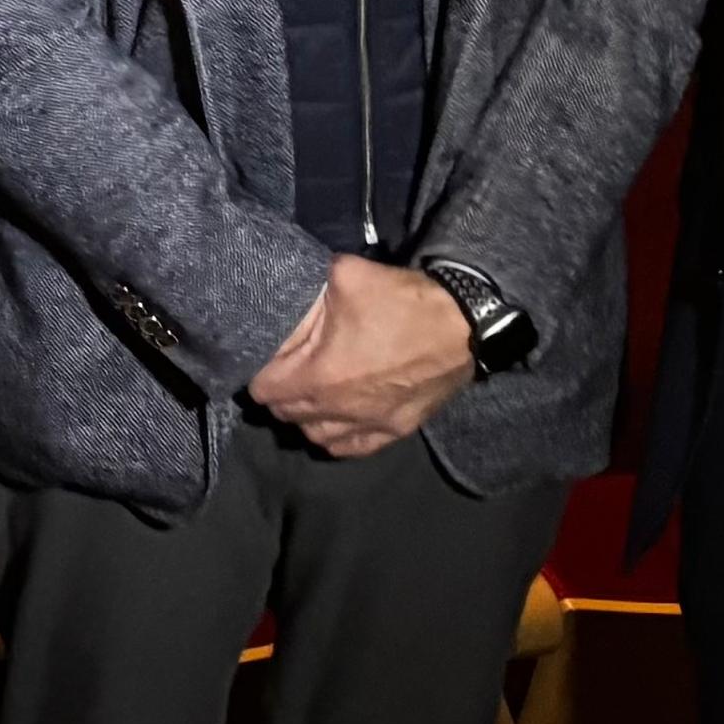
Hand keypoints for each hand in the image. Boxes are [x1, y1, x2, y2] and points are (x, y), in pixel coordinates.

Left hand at [244, 255, 476, 457]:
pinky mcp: (395, 430)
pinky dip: (336, 437)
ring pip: (316, 436)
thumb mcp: (347, 275)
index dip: (258, 374)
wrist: (464, 326)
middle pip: (287, 415)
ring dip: (305, 417)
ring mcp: (369, 424)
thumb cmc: (404, 302)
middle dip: (279, 394)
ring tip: (307, 395)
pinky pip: (351, 448)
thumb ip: (311, 284)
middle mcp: (339, 409)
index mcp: (320, 375)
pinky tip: (335, 421)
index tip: (262, 361)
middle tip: (284, 371)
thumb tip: (293, 282)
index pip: (266, 391)